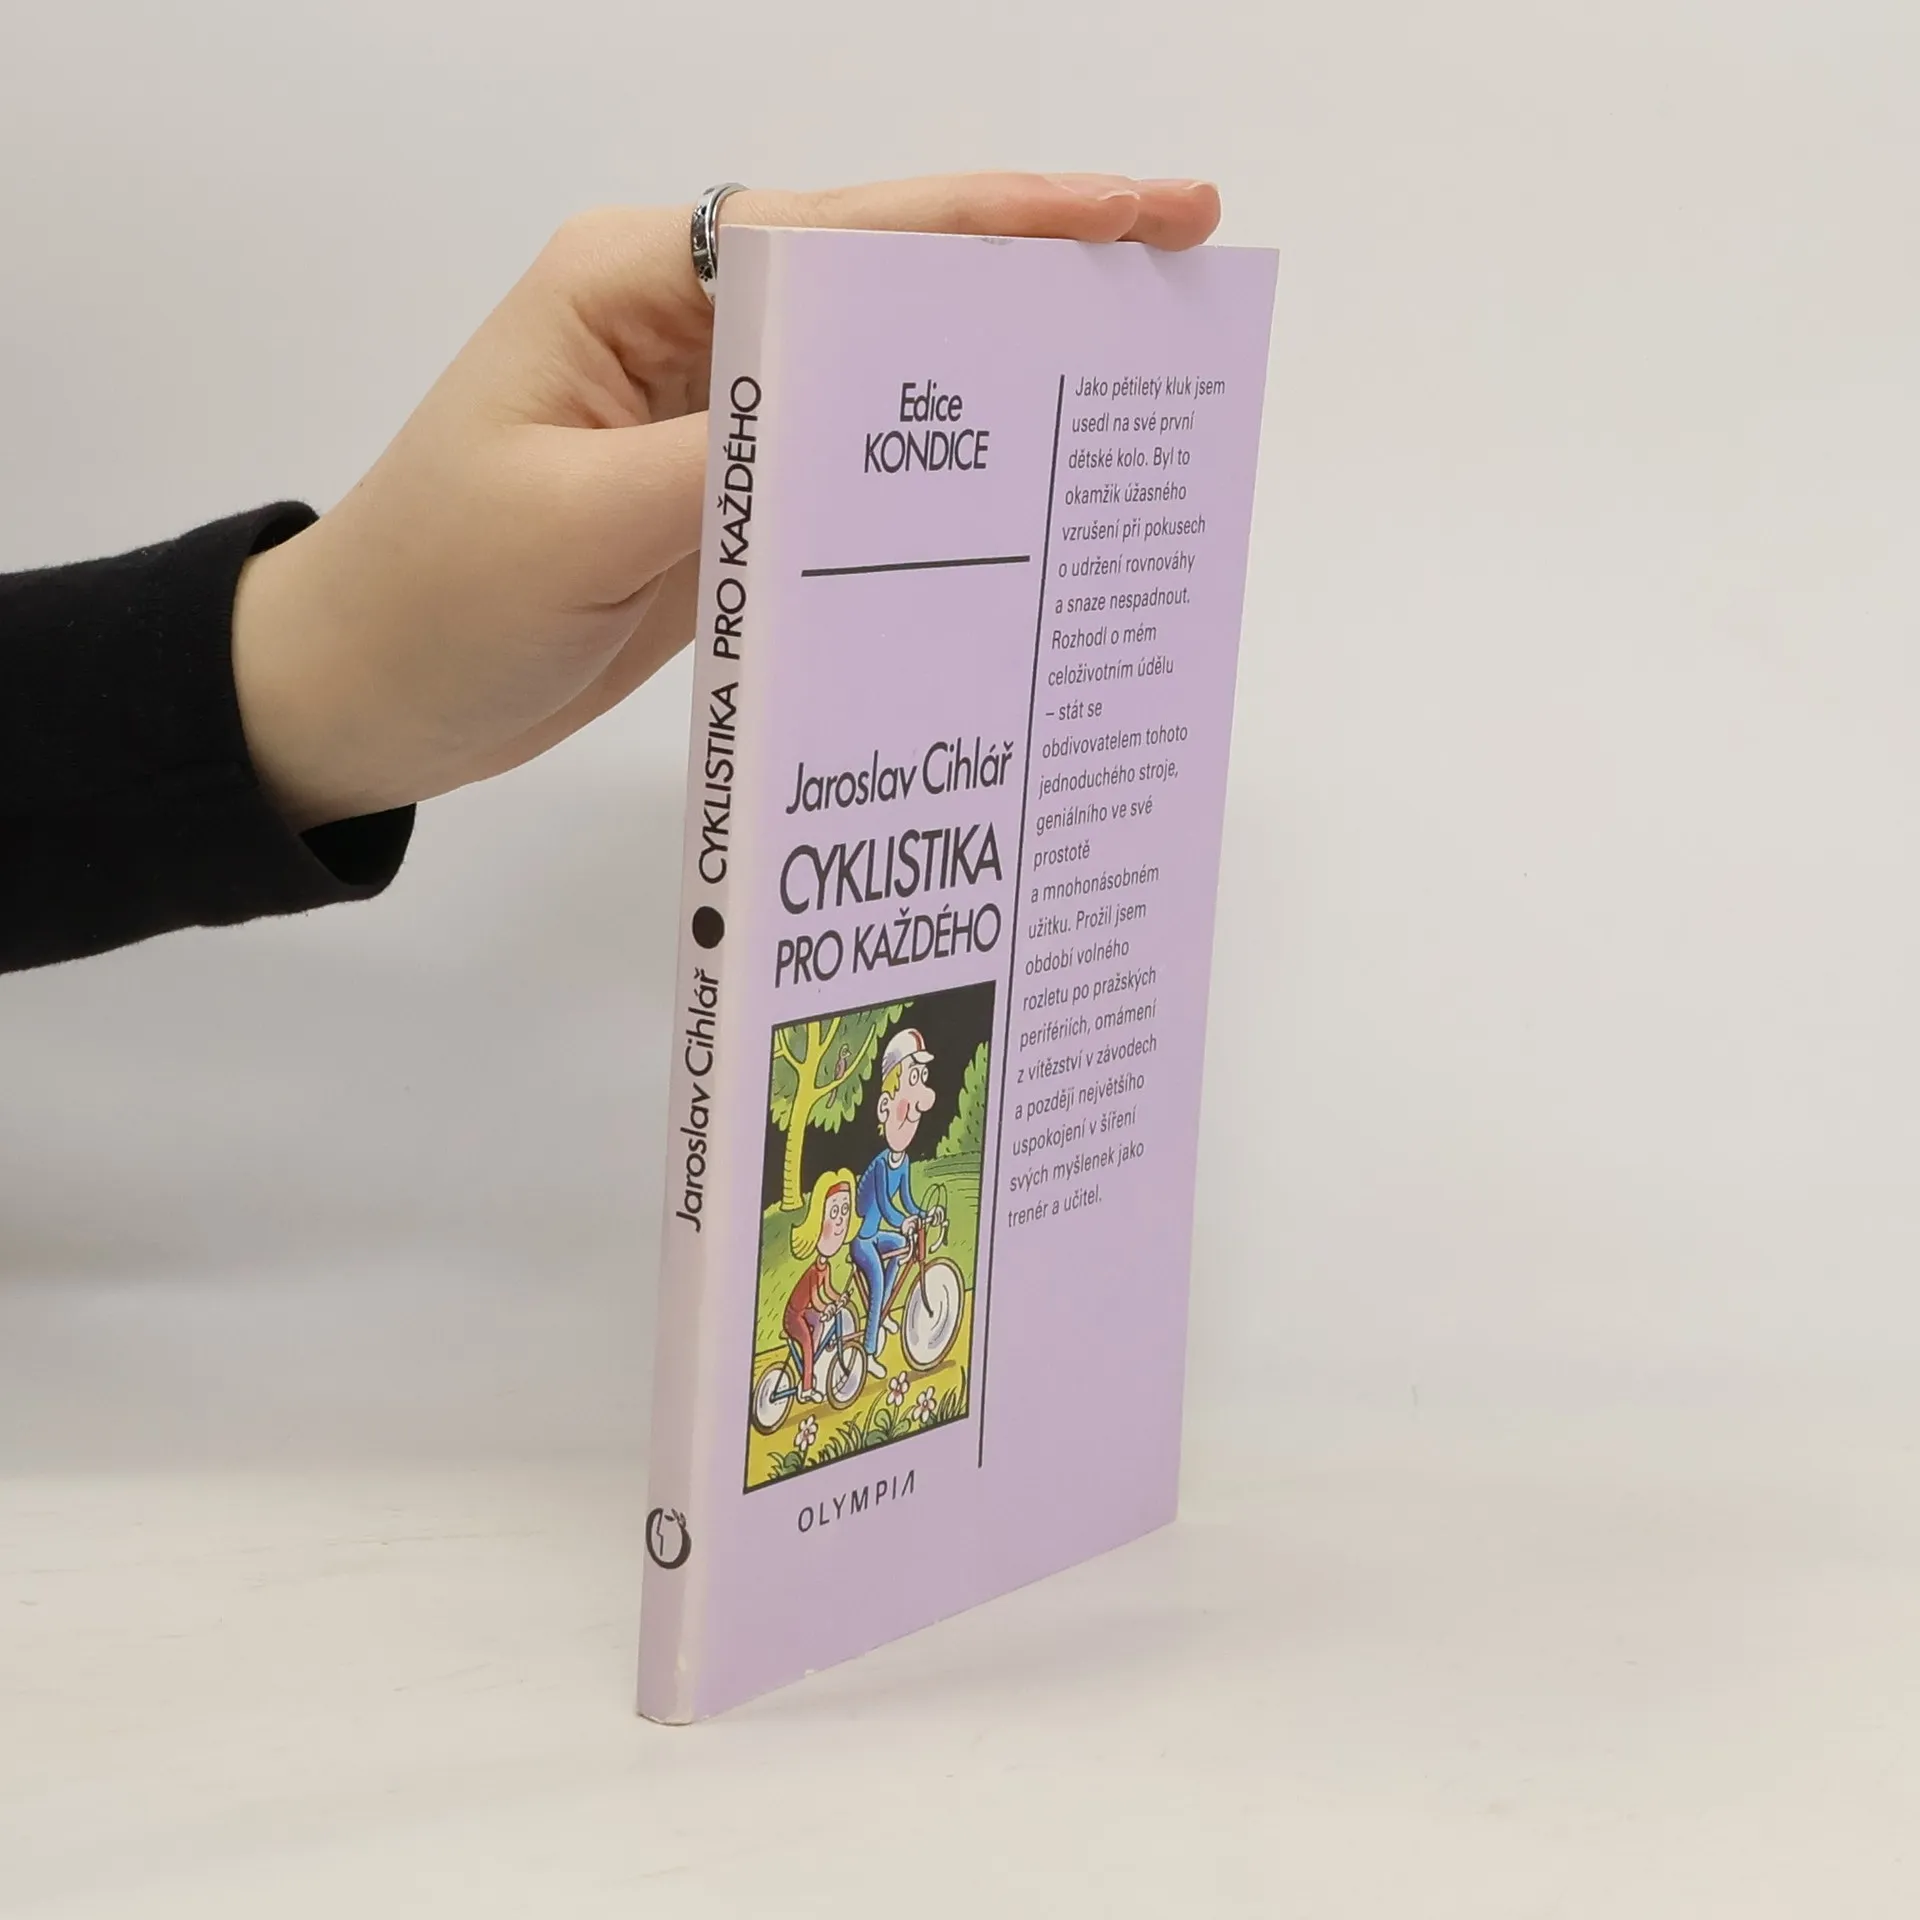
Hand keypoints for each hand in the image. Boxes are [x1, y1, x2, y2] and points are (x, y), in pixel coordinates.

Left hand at [231, 172, 1221, 828]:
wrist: (367, 694)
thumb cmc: (437, 595)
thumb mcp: (572, 524)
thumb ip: (730, 464)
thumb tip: (883, 431)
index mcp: (642, 281)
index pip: (855, 235)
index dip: (1010, 221)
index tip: (1148, 213)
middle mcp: (688, 325)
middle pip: (891, 287)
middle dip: (1033, 282)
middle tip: (1177, 290)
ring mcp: (714, 415)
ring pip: (883, 384)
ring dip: (995, 386)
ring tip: (1127, 393)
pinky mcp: (725, 498)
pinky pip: (851, 477)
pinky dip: (934, 483)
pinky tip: (1016, 499)